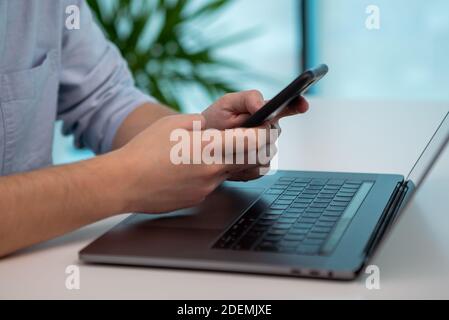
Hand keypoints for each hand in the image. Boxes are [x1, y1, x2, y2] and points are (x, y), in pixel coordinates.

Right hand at [116, 114, 274, 212]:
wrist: (125, 183)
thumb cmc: (144, 151)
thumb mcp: (173, 124)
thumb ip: (199, 123)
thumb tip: (212, 126)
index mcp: (209, 147)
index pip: (255, 141)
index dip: (267, 133)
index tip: (268, 126)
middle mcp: (214, 170)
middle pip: (255, 160)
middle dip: (259, 148)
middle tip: (252, 138)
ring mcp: (208, 187)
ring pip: (234, 171)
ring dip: (234, 160)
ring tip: (215, 150)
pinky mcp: (200, 198)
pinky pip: (216, 183)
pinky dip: (214, 173)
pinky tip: (194, 167)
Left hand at [201, 90, 308, 180]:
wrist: (200, 148)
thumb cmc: (213, 122)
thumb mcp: (227, 103)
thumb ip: (247, 98)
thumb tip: (263, 104)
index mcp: (265, 113)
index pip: (288, 107)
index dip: (298, 104)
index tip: (303, 104)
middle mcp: (268, 132)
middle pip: (275, 133)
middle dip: (258, 133)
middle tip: (240, 132)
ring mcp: (265, 150)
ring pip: (268, 153)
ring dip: (249, 151)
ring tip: (230, 148)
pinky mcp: (258, 168)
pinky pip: (260, 169)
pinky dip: (245, 166)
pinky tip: (233, 161)